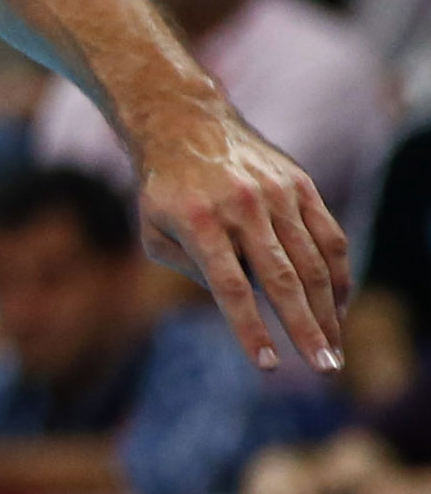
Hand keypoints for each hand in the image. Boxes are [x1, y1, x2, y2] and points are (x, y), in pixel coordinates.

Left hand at [127, 103, 348, 370]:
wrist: (186, 124)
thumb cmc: (164, 191)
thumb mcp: (154, 232)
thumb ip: (191, 270)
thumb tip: (241, 303)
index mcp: (199, 221)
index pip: (230, 287)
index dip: (251, 328)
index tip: (269, 365)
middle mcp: (241, 207)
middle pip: (282, 279)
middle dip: (307, 329)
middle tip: (326, 368)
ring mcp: (276, 194)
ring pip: (313, 261)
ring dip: (329, 310)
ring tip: (334, 349)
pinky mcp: (301, 185)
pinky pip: (329, 236)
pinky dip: (338, 275)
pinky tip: (338, 306)